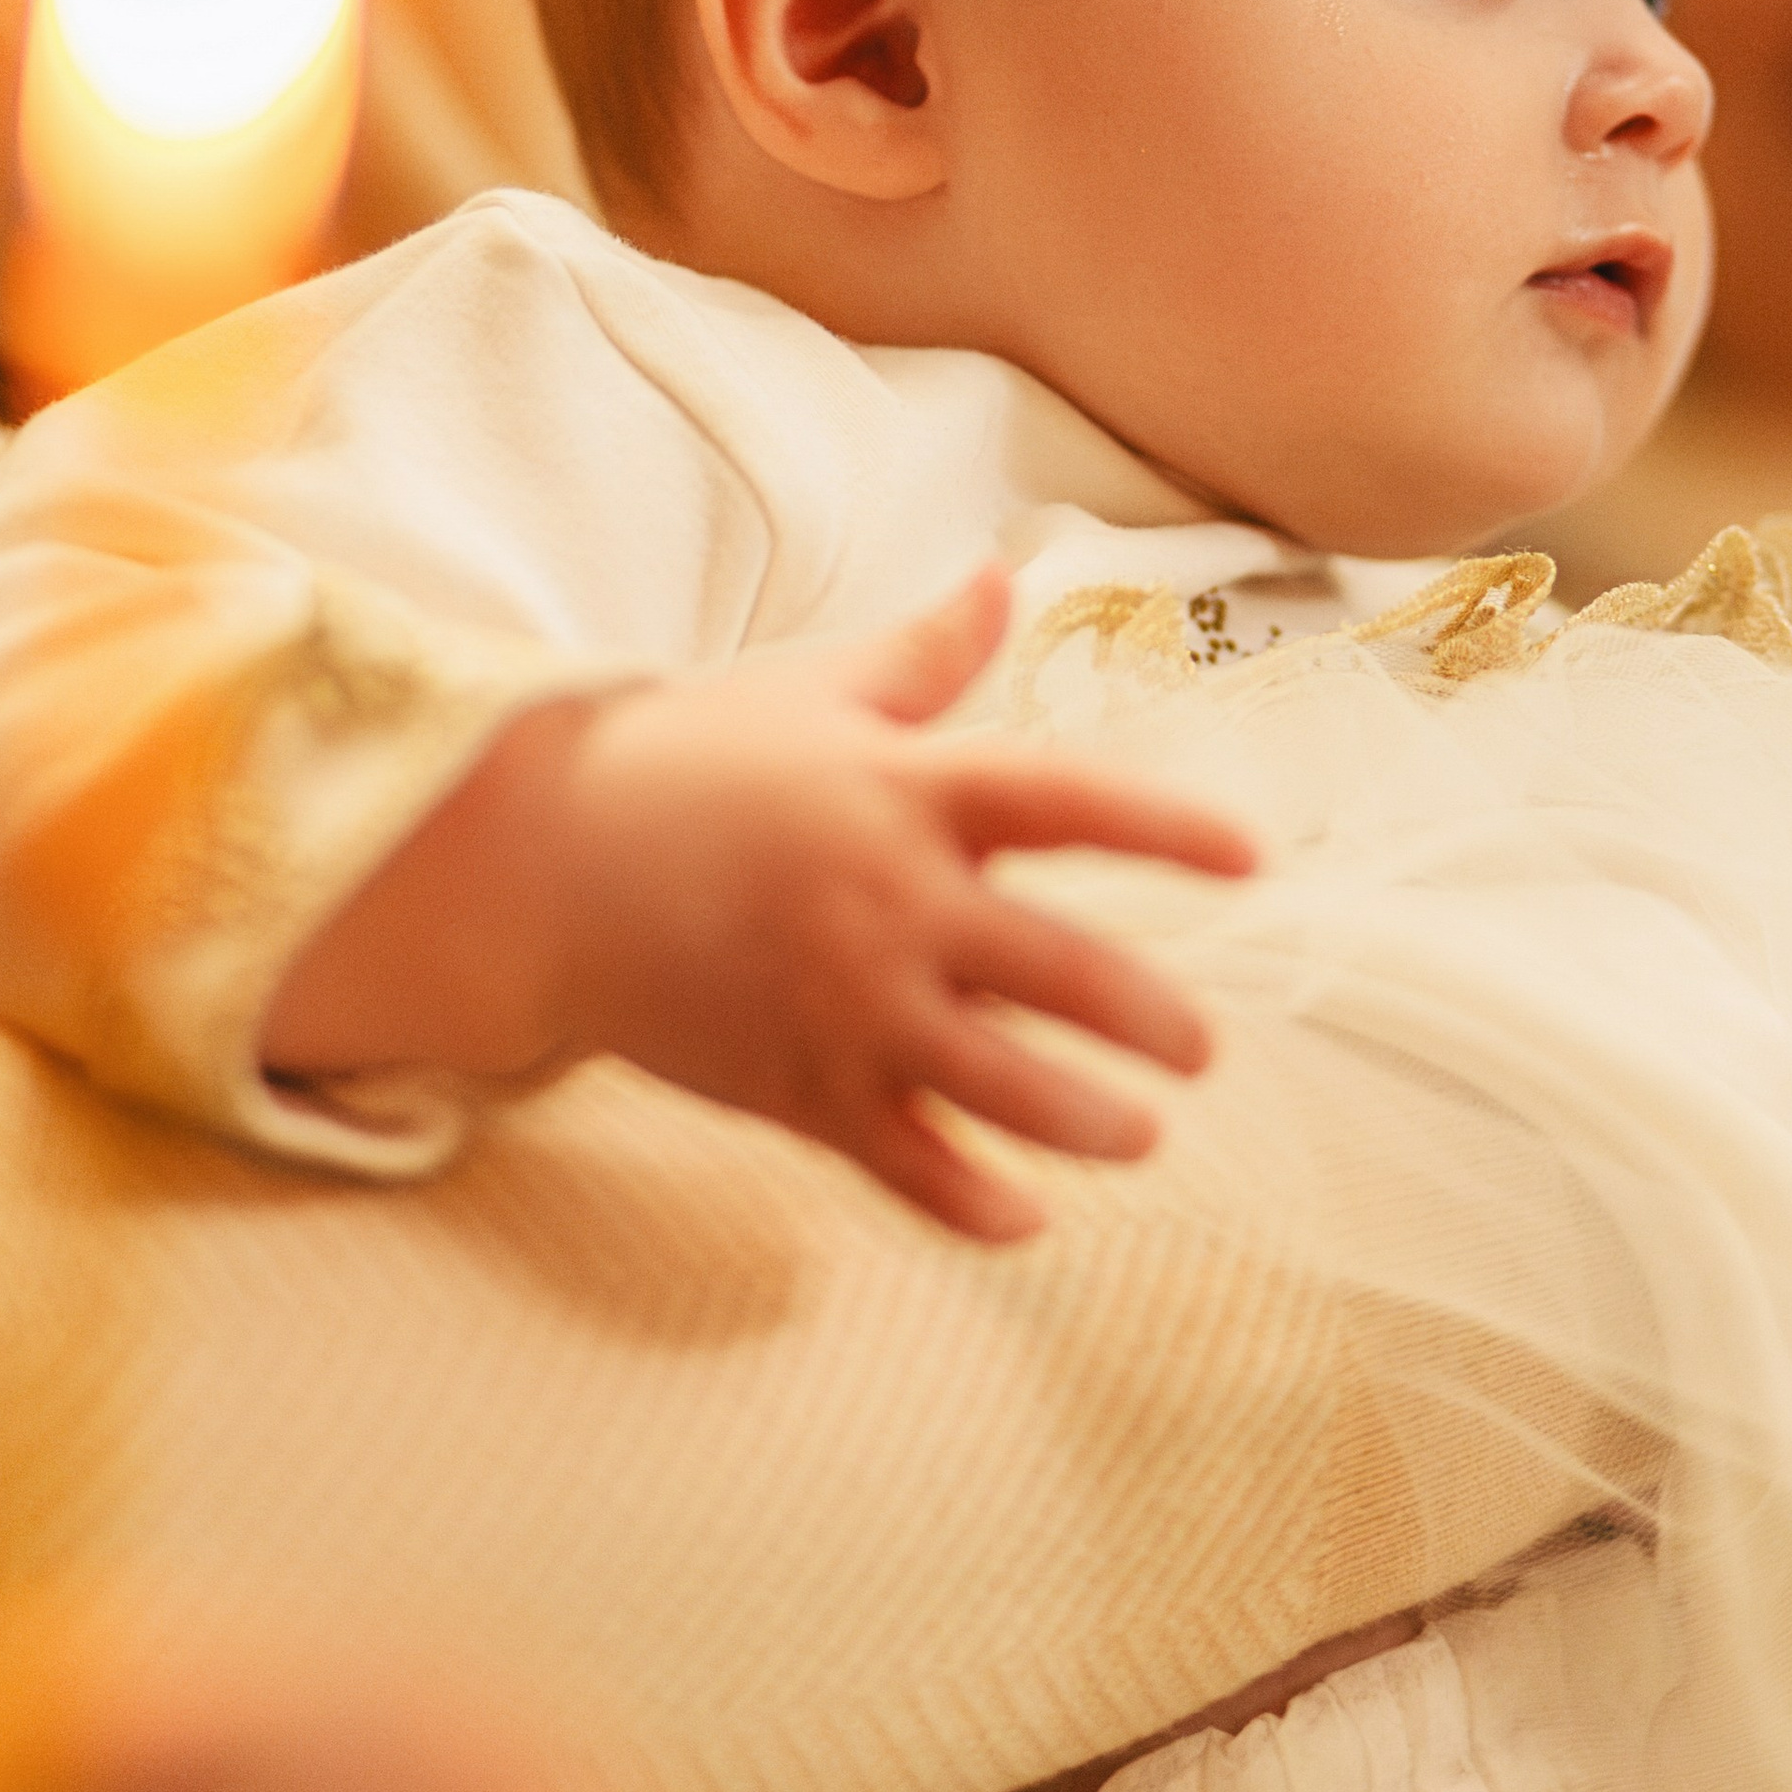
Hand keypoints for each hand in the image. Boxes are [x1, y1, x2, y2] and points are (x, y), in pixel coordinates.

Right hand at [268, 564, 1256, 1238]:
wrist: (539, 866)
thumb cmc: (687, 764)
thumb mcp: (813, 692)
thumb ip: (926, 654)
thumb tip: (1002, 574)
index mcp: (905, 791)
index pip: (1068, 802)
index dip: (1167, 827)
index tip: (1252, 859)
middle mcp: (889, 901)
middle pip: (1057, 966)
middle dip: (1146, 1015)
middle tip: (1200, 1046)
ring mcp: (843, 1004)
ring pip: (996, 1084)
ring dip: (1084, 1121)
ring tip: (1139, 1136)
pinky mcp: (797, 1086)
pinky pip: (904, 1163)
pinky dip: (971, 1203)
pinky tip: (1029, 1218)